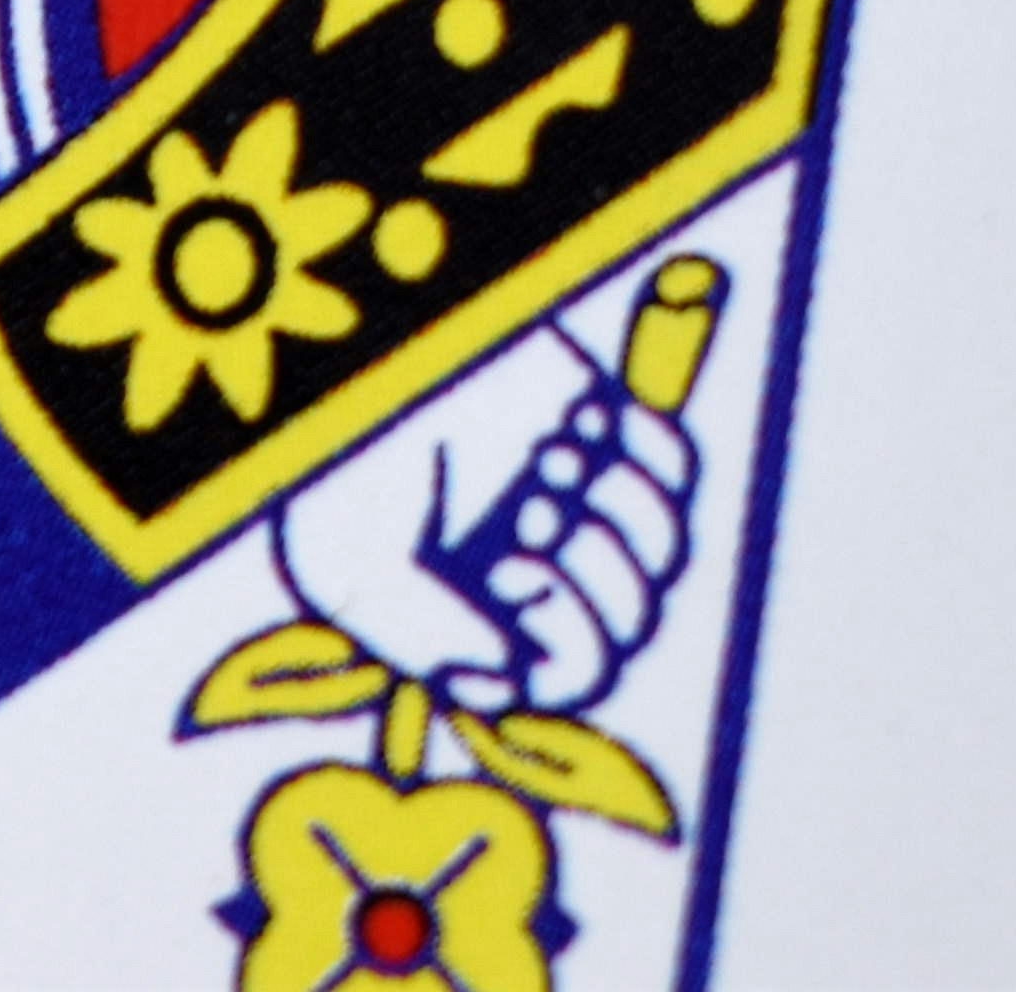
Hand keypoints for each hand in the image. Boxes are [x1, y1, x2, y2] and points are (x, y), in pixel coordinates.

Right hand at [272, 308, 702, 718]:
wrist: (369, 338)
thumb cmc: (340, 451)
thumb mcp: (345, 561)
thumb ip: (420, 637)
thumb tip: (511, 678)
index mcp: (482, 616)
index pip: (573, 672)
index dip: (570, 639)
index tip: (515, 571)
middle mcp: (537, 566)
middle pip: (632, 617)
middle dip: (591, 570)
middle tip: (532, 511)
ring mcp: (576, 501)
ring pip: (664, 549)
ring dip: (618, 509)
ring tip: (551, 459)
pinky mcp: (604, 428)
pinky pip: (675, 467)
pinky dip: (646, 449)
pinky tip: (584, 422)